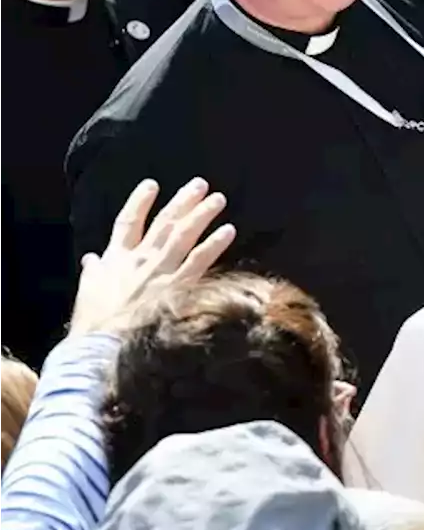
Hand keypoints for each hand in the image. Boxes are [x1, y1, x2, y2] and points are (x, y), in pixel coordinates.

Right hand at [67, 177, 235, 336]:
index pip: (128, 221)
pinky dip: (214, 244)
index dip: (139, 201)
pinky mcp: (178, 286)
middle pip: (164, 222)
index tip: (151, 184)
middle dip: (183, 201)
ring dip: (203, 214)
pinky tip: (228, 231)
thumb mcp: (88, 292)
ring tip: (219, 199)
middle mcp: (141, 258)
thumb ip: (93, 271)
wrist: (104, 345)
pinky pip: (200, 260)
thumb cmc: (94, 322)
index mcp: (116, 257)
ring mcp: (161, 271)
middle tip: (200, 184)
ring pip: (184, 234)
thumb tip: (91, 258)